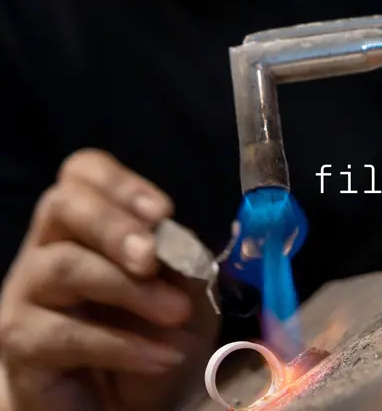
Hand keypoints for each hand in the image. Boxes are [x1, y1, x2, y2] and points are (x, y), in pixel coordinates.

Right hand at [0, 150, 217, 410]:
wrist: (113, 400)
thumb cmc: (145, 328)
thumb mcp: (178, 287)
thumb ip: (178, 258)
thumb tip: (183, 246)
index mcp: (84, 220)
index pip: (82, 171)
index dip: (121, 183)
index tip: (164, 211)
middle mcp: (46, 246)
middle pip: (62, 206)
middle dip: (113, 226)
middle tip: (152, 258)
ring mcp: (26, 293)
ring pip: (63, 268)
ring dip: (127, 289)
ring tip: (175, 312)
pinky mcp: (19, 344)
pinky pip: (64, 334)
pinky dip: (122, 344)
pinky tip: (161, 355)